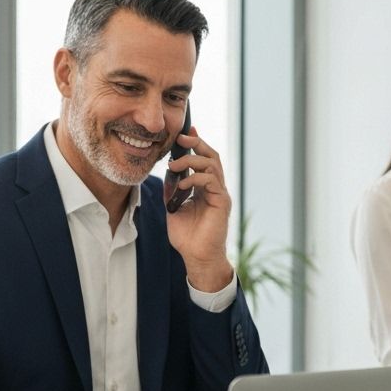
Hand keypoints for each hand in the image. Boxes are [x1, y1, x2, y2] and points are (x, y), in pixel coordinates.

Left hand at [165, 126, 234, 292]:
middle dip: (197, 144)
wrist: (197, 257)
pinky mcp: (222, 203)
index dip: (196, 145)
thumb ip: (172, 191)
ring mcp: (220, 194)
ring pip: (213, 165)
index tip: (184, 133)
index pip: (203, 160)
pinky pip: (211, 181)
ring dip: (192, 160)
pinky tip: (182, 183)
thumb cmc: (187, 237)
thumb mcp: (173, 208)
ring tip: (173, 165)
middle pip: (212, 156)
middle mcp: (215, 189)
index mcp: (205, 188)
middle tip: (181, 138)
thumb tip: (168, 173)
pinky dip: (195, 178)